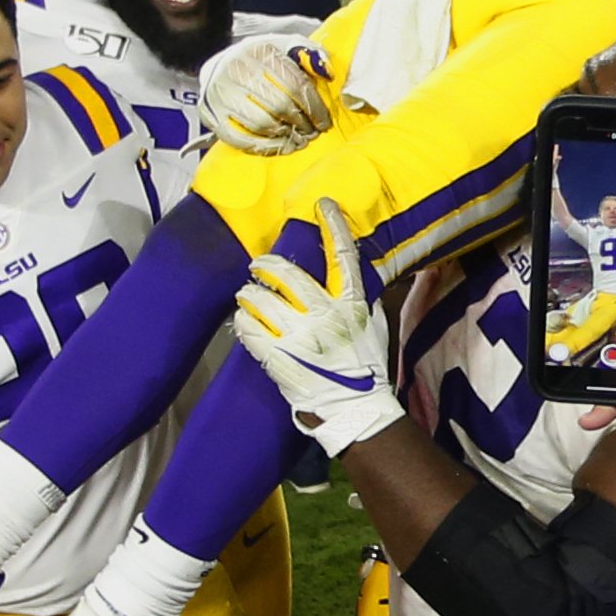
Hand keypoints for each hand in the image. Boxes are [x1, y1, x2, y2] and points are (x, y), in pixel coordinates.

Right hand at [200, 36, 331, 153]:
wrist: (221, 66)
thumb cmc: (262, 60)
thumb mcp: (286, 47)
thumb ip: (311, 55)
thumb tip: (328, 73)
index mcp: (258, 51)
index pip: (294, 84)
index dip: (314, 107)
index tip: (324, 122)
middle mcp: (235, 69)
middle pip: (278, 105)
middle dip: (301, 123)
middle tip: (312, 133)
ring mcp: (220, 93)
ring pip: (260, 124)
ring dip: (285, 136)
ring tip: (298, 139)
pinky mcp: (210, 114)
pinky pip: (240, 139)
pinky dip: (264, 147)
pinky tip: (280, 146)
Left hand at [233, 196, 402, 456]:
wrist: (354, 411)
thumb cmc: (365, 367)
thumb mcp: (374, 325)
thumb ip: (361, 298)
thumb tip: (353, 270)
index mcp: (352, 304)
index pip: (344, 256)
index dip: (333, 226)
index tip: (322, 204)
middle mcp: (326, 316)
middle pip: (289, 275)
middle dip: (267, 265)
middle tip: (258, 265)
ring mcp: (301, 337)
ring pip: (262, 299)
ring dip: (249, 293)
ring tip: (246, 294)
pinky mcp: (279, 358)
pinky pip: (250, 329)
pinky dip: (242, 321)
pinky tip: (242, 320)